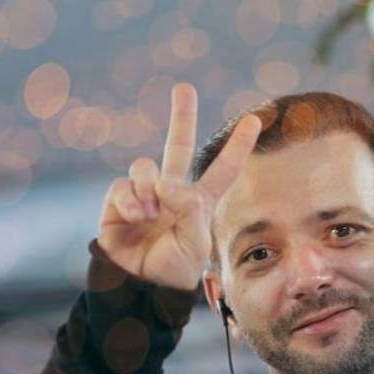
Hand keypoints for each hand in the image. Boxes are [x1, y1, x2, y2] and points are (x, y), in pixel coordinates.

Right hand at [97, 83, 260, 289]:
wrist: (143, 285)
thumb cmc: (176, 269)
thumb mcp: (197, 242)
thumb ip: (190, 209)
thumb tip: (164, 184)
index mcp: (199, 201)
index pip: (223, 168)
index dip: (237, 146)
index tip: (255, 120)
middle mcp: (172, 192)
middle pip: (177, 145)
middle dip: (181, 116)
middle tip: (184, 88)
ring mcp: (145, 194)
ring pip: (145, 166)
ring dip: (149, 189)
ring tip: (150, 214)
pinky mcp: (119, 201)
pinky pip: (123, 185)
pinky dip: (130, 200)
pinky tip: (136, 216)